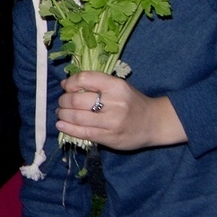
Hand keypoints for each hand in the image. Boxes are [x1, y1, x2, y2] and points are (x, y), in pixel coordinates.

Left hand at [56, 70, 186, 150]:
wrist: (155, 123)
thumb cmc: (132, 102)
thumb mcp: (119, 86)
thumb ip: (95, 83)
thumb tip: (65, 83)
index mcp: (116, 86)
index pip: (85, 79)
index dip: (70, 83)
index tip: (66, 87)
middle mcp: (114, 103)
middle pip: (76, 100)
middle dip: (63, 101)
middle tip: (62, 103)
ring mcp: (111, 122)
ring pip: (76, 117)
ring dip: (63, 115)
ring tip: (61, 113)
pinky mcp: (109, 137)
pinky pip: (82, 133)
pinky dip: (67, 128)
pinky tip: (61, 125)